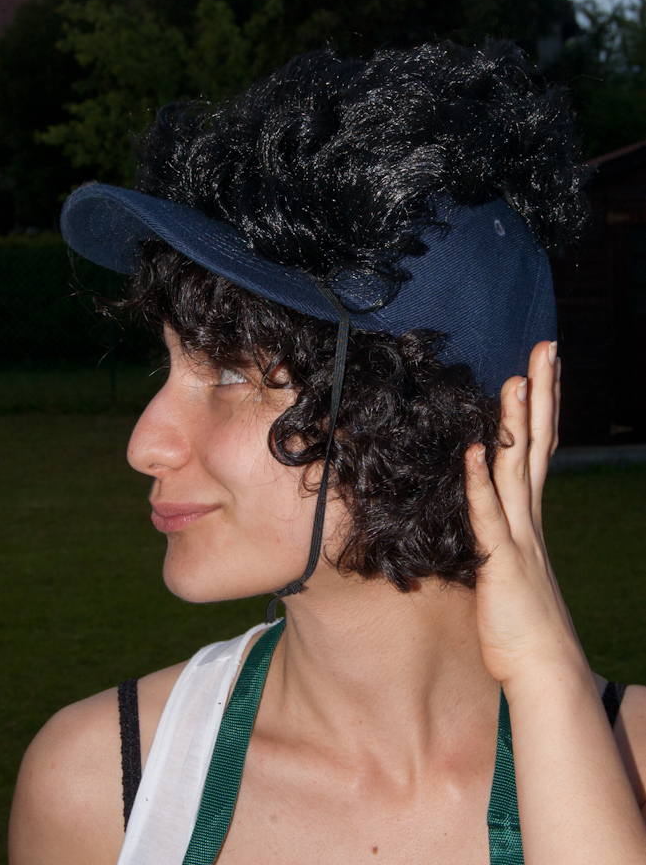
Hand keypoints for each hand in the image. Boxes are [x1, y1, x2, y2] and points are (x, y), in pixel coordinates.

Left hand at [466, 341, 584, 688]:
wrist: (543, 669)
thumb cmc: (521, 620)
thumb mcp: (509, 564)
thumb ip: (499, 531)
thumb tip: (484, 509)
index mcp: (530, 515)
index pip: (538, 448)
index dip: (542, 406)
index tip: (541, 367)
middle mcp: (530, 517)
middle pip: (537, 444)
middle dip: (541, 394)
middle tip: (545, 349)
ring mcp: (519, 536)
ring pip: (517, 469)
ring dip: (515, 424)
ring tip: (514, 380)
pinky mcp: (502, 562)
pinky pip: (488, 516)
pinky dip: (479, 483)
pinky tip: (472, 451)